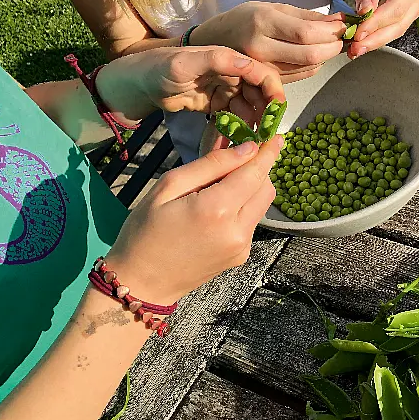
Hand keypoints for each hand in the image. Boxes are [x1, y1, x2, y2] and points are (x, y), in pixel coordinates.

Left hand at [95, 46, 284, 125]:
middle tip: (265, 131)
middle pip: (259, 92)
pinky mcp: (217, 105)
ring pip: (249, 107)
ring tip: (251, 139)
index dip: (273, 89)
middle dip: (265, 111)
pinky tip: (237, 139)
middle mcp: (231, 74)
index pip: (261, 72)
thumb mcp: (186, 62)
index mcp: (229, 59)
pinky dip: (237, 128)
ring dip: (253, 122)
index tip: (277, 110)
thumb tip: (250, 63)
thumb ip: (217, 60)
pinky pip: (234, 117)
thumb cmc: (160, 68)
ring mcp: (225, 90)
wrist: (140, 84)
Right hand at [104, 137, 282, 305]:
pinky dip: (243, 206)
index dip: (268, 152)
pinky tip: (218, 207)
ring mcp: (242, 246)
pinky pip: (252, 221)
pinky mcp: (241, 256)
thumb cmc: (145, 231)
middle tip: (238, 156)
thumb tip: (246, 150)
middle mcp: (237, 230)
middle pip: (265, 188)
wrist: (141, 283)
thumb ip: (210, 166)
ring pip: (262, 205)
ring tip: (221, 182)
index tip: (277, 136)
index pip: (255, 173)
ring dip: (251, 187)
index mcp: (217, 210)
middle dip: (257, 168)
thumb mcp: (168, 188)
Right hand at [189, 2, 346, 82]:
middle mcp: (260, 47)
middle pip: (310, 55)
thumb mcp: (273, 8)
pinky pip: (301, 76)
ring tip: (329, 44)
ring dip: (326, 57)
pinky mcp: (266, 81)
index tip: (344, 26)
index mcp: (263, 22)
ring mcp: (262, 68)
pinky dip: (314, 66)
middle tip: (342, 38)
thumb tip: (340, 20)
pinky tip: (313, 55)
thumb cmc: (246, 19)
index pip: (306, 33)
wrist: (215, 41)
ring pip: (308, 68)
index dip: (331, 32)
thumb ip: (308, 16)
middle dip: (334, 47)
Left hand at [346, 0, 418, 58]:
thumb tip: (366, 12)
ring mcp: (416, 6)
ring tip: (354, 51)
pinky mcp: (407, 14)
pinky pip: (392, 29)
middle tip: (354, 49)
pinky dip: (376, 37)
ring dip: (375, 42)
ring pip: (396, 30)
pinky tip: (360, 44)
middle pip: (399, 23)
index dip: (377, 23)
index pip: (396, 7)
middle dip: (376, 38)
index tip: (357, 34)